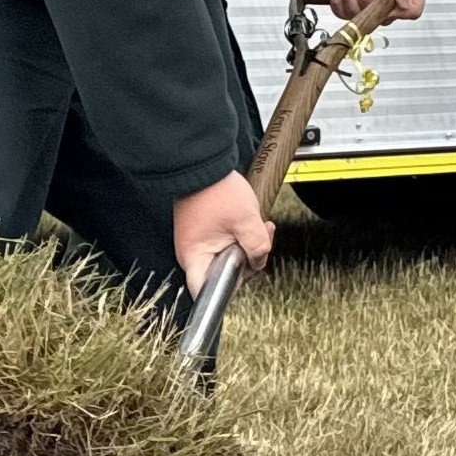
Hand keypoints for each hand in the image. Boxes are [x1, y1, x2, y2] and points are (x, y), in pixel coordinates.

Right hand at [174, 167, 271, 290]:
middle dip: (249, 260)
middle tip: (263, 242)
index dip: (229, 289)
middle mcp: (193, 255)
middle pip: (224, 274)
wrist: (205, 164)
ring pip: (229, 258)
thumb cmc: (217, 190)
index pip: (206, 291)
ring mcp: (199, 244)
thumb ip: (257, 248)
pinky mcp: (205, 234)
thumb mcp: (247, 221)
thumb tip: (259, 263)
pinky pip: (227, 244)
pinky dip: (242, 237)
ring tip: (262, 226)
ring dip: (249, 246)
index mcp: (195, 257)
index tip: (246, 276)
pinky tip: (253, 224)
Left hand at [313, 0, 422, 23]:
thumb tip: (407, 6)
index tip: (386, 1)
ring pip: (366, 20)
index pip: (413, 9)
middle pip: (386, 18)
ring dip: (353, 5)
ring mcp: (370, 1)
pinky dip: (341, 8)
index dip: (400, 11)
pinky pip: (348, 17)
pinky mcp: (353, 4)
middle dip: (370, 6)